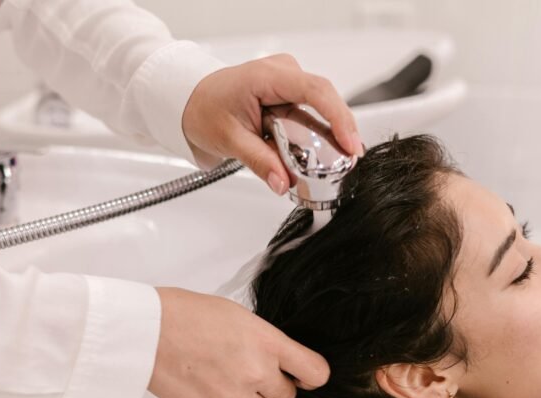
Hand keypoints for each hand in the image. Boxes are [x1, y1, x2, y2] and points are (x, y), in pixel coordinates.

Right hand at [148, 287, 329, 397]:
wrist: (148, 331)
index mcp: (267, 342)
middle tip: (250, 371)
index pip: (315, 372)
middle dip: (273, 385)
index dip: (311, 376)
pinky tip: (219, 396)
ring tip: (227, 380)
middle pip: (287, 395)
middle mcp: (257, 372)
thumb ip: (263, 340)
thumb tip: (276, 358)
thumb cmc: (185, 315)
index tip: (303, 376)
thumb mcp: (238, 316)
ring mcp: (236, 396)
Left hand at [181, 54, 361, 194]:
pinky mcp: (289, 95)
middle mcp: (283, 73)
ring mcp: (288, 82)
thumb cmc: (204, 110)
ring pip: (321, 109)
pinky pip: (311, 114)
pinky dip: (317, 134)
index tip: (350, 144)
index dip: (338, 117)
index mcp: (267, 76)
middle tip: (350, 160)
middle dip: (340, 131)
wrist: (190, 102)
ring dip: (329, 136)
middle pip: (325, 100)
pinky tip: (323, 154)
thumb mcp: (229, 140)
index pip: (315, 91)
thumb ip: (260, 162)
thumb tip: (284, 182)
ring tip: (339, 162)